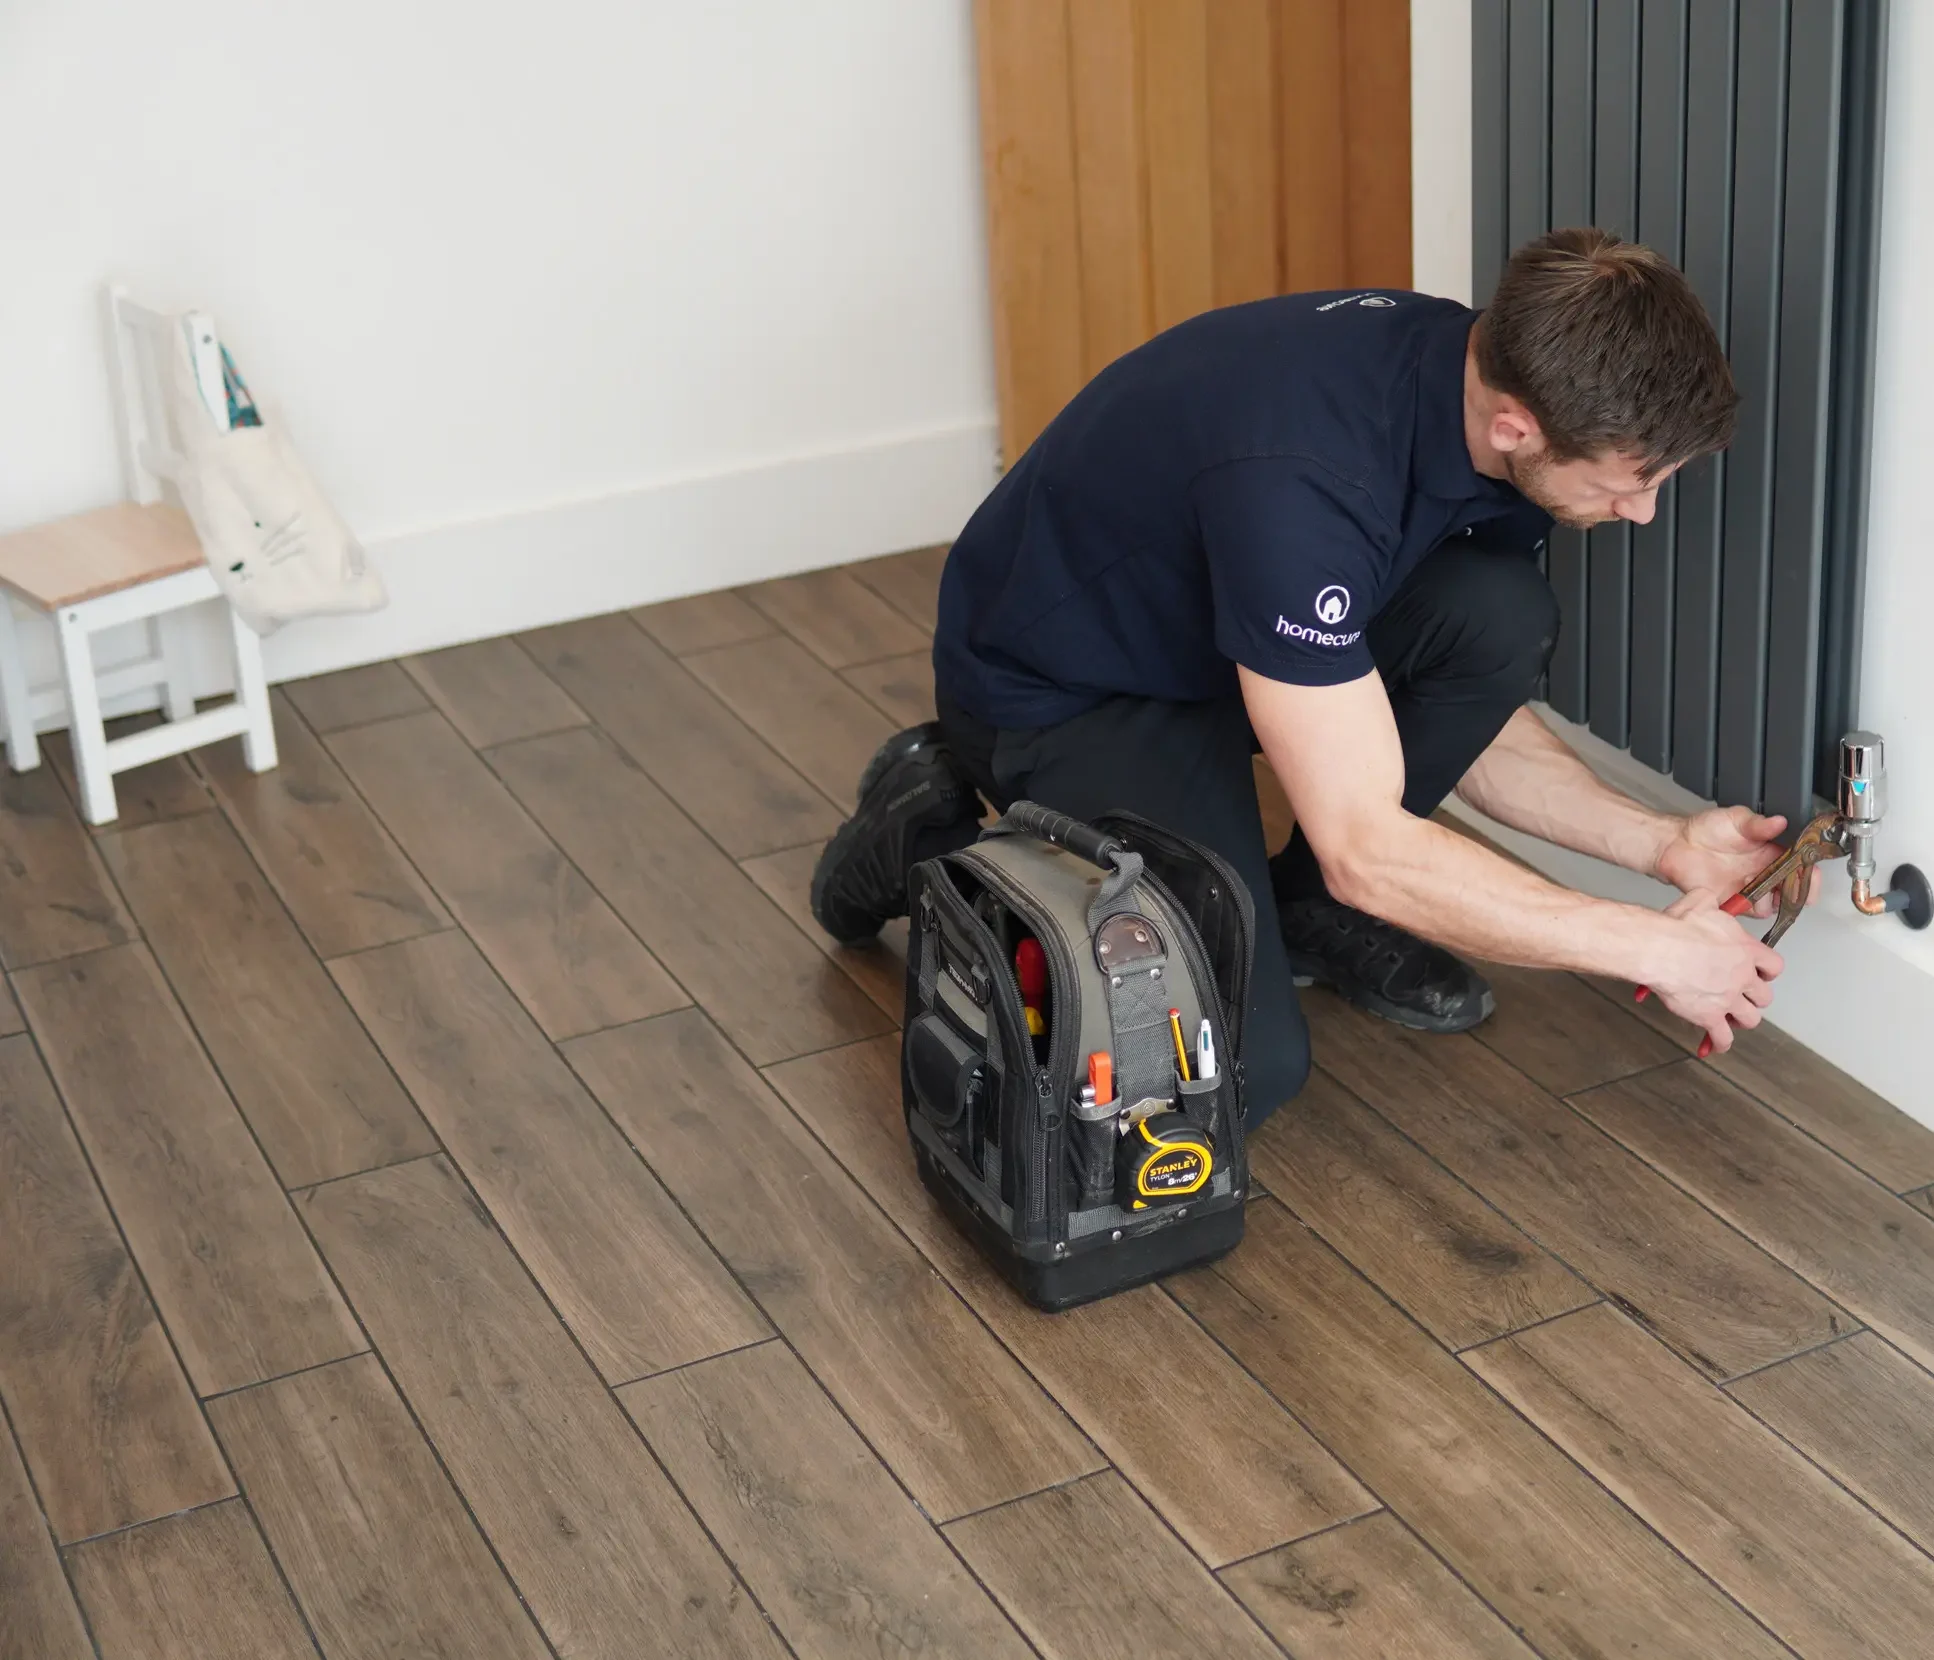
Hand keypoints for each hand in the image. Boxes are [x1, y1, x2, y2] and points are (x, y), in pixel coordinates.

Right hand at [1645, 888, 1783, 1052]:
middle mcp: (1743, 977)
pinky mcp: (1709, 1017)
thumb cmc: (1676, 926)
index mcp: (1746, 950)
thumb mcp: (1699, 901)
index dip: (1767, 972)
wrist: (1658, 948)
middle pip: (1764, 997)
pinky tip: (1716, 1044)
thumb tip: (1708, 900)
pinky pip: (1722, 1038)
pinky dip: (1720, 1042)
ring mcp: (1728, 999)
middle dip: (1753, 997)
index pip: (1775, 966)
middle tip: (1741, 996)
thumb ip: (1712, 903)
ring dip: (1741, 1019)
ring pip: (1750, 1019)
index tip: (1759, 973)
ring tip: (1730, 1018)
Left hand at [1655, 807, 1819, 917]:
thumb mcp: (1737, 819)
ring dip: (1766, 899)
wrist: (1677, 843)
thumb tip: (1779, 822)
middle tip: (1782, 884)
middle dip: (1792, 893)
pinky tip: (1737, 893)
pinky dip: (1744, 907)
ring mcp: (1749, 890)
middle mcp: (1765, 874)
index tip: (1810, 877)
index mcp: (1773, 854)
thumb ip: (1758, 824)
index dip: (1810, 877)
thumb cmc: (1708, 828)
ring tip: (1752, 882)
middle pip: (1791, 893)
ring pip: (1770, 906)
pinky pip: (1745, 913)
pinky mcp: (1731, 901)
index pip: (1802, 869)